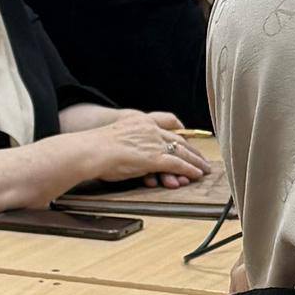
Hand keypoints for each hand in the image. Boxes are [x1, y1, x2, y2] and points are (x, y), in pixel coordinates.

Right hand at [64, 112, 205, 190]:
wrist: (90, 150)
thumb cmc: (95, 148)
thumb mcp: (114, 136)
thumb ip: (129, 140)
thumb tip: (133, 150)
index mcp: (139, 120)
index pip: (165, 120)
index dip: (178, 127)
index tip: (185, 131)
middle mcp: (150, 129)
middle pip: (178, 138)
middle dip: (192, 149)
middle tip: (200, 157)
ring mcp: (153, 143)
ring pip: (182, 151)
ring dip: (195, 161)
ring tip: (204, 168)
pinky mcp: (155, 158)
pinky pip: (178, 164)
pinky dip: (189, 170)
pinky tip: (196, 174)